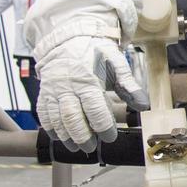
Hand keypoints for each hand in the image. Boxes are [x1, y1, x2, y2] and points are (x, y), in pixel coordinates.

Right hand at [36, 36, 148, 152]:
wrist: (68, 38)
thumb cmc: (94, 52)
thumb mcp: (115, 62)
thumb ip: (129, 84)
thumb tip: (143, 105)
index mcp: (88, 80)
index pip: (95, 109)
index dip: (103, 126)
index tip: (109, 137)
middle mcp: (67, 86)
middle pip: (72, 118)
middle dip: (82, 136)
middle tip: (91, 147)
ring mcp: (53, 90)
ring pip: (56, 119)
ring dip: (66, 136)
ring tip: (77, 148)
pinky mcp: (44, 93)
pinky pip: (43, 114)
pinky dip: (50, 129)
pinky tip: (60, 138)